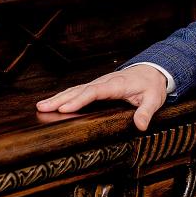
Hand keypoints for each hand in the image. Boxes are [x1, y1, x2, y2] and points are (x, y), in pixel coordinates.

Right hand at [35, 66, 167, 130]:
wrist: (153, 70)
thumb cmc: (152, 85)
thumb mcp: (154, 99)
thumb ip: (146, 112)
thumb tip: (140, 126)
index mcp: (117, 85)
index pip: (94, 92)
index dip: (79, 100)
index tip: (64, 108)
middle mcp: (105, 82)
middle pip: (79, 90)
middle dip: (60, 99)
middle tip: (42, 107)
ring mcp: (100, 83)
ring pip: (76, 89)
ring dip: (59, 97)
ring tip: (40, 105)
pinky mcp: (98, 86)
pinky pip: (79, 90)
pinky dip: (65, 96)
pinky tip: (54, 102)